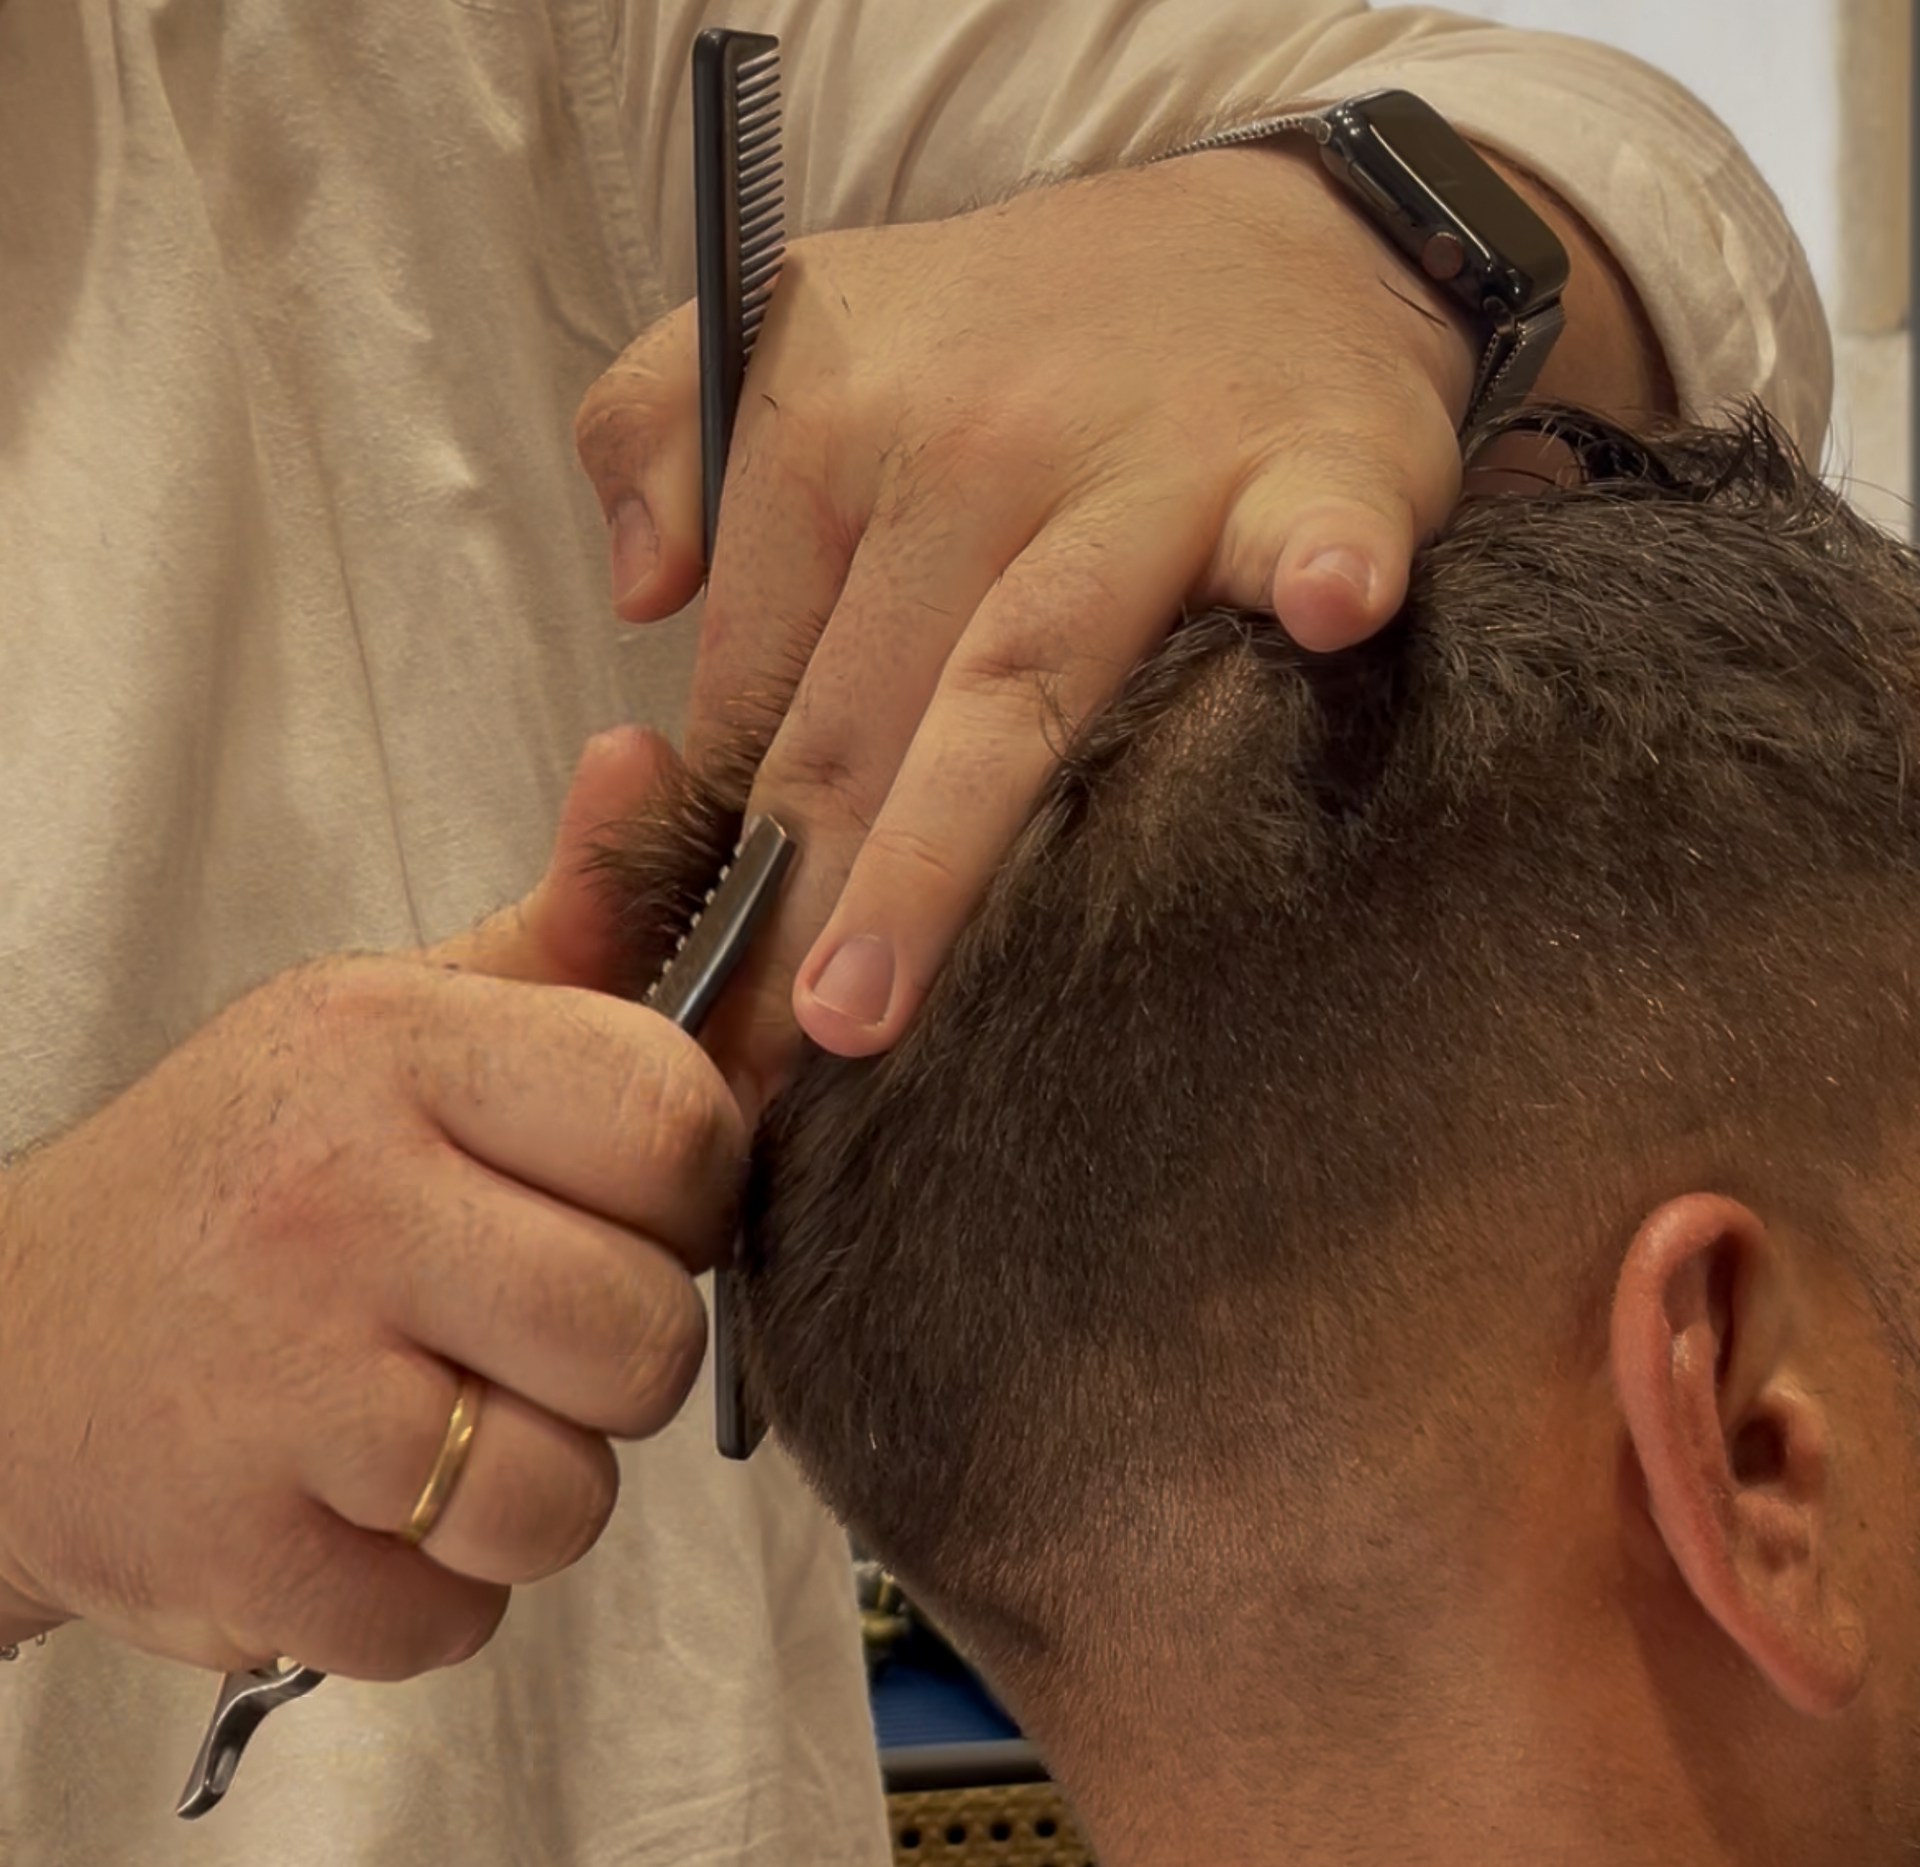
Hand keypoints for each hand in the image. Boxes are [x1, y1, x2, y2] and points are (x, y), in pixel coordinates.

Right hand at [0, 730, 745, 1675]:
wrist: (1, 1348)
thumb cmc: (251, 1178)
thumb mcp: (395, 1021)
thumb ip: (566, 917)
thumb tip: (655, 760)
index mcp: (393, 1049)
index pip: (676, 1120)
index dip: (687, 1187)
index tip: (627, 1202)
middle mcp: (337, 1204)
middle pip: (643, 1330)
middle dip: (617, 1354)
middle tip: (524, 1328)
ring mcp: (280, 1388)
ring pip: (566, 1496)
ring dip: (529, 1487)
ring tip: (437, 1419)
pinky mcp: (237, 1553)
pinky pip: (457, 1614)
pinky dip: (431, 1588)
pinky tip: (358, 1503)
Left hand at [575, 144, 1472, 1091]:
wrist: (1282, 240)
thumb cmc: (1027, 328)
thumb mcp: (801, 316)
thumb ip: (659, 430)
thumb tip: (640, 597)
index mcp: (830, 415)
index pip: (745, 682)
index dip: (705, 855)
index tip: (683, 991)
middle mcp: (967, 441)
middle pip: (853, 716)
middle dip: (781, 907)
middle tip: (727, 1075)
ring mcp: (1145, 463)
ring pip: (1014, 683)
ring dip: (934, 846)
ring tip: (855, 1008)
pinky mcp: (1311, 467)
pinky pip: (1314, 525)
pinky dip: (1322, 566)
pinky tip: (1324, 614)